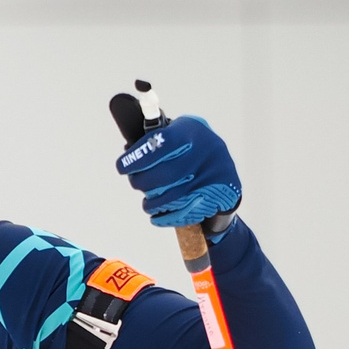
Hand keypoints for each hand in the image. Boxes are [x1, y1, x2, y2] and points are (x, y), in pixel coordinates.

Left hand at [116, 114, 240, 228]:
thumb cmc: (192, 152)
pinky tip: (157, 215)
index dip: (137, 158)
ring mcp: (214, 175)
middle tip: (135, 182)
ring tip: (148, 202)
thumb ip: (155, 140)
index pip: (160, 143)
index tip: (121, 167)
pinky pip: (184, 212)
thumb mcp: (179, 135)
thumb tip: (128, 150)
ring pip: (172, 197)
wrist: (227, 174)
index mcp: (192, 131)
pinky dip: (165, 217)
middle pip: (164, 174)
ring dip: (152, 203)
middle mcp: (206, 151)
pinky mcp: (219, 196)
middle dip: (142, 182)